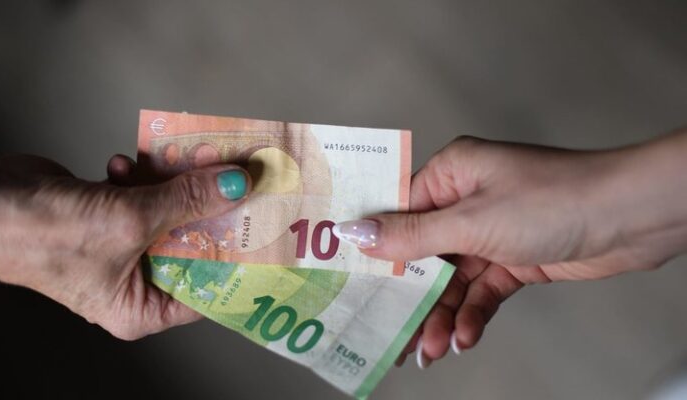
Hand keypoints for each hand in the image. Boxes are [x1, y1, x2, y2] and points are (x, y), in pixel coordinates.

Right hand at [0, 149, 249, 339]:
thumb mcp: (132, 220)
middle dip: (211, 209)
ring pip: (171, 212)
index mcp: (141, 307)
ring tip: (188, 157)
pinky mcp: (110, 216)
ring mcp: (122, 246)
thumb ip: (189, 200)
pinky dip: (140, 177)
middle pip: (193, 243)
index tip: (264, 229)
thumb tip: (239, 184)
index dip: (238, 259)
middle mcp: (135, 281)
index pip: (208, 289)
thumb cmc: (49, 235)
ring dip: (176, 184)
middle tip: (239, 178)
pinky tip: (124, 163)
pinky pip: (143, 195)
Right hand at [335, 130, 686, 366]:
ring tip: (431, 351)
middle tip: (391, 332)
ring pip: (452, 278)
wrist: (630, 218)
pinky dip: (474, 314)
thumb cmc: (550, 202)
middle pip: (424, 252)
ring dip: (443, 314)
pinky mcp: (515, 258)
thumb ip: (411, 234)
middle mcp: (467, 199)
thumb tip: (352, 232)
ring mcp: (492, 231)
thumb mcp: (470, 222)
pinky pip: (483, 289)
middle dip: (411, 294)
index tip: (349, 280)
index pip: (399, 210)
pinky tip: (466, 338)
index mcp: (452, 173)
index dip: (375, 247)